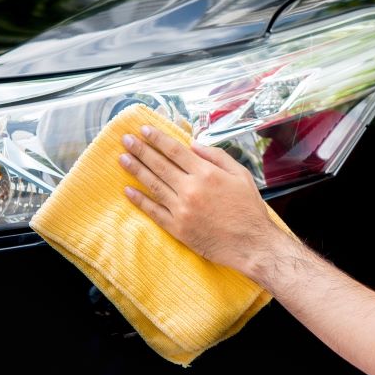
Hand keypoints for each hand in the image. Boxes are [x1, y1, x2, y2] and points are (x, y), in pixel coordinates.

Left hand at [117, 124, 286, 279]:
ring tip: (122, 158)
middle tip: (126, 139)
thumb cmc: (249, 208)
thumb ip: (217, 156)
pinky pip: (154, 211)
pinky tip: (127, 190)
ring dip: (136, 170)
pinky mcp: (177, 228)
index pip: (175, 150)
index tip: (144, 130)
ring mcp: (181, 209)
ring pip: (153, 185)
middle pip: (159, 165)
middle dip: (141, 150)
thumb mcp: (241, 174)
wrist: (252, 244)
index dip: (157, 138)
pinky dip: (139, 201)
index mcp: (206, 173)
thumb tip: (194, 144)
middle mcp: (190, 189)